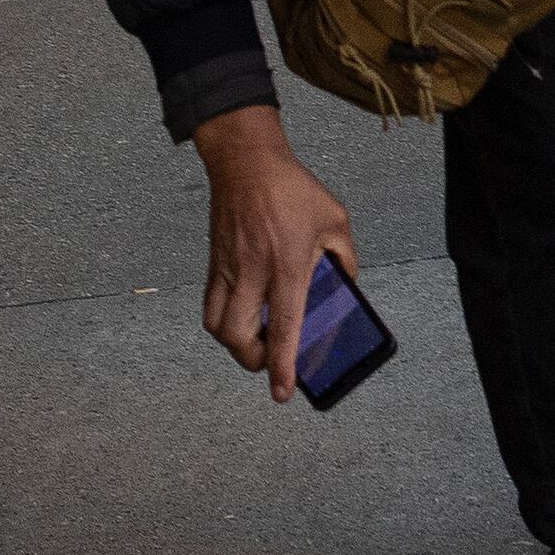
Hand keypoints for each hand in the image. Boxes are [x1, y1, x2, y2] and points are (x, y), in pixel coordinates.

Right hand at [192, 103, 360, 404]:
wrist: (245, 161)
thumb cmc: (292, 189)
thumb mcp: (336, 220)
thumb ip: (345, 258)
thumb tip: (345, 286)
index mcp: (287, 265)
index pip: (284, 326)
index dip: (282, 365)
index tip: (282, 393)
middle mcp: (252, 273)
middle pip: (237, 338)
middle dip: (252, 362)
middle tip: (271, 360)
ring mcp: (228, 270)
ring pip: (217, 327)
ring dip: (235, 346)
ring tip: (256, 342)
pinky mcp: (213, 264)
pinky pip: (209, 307)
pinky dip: (222, 323)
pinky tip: (242, 317)